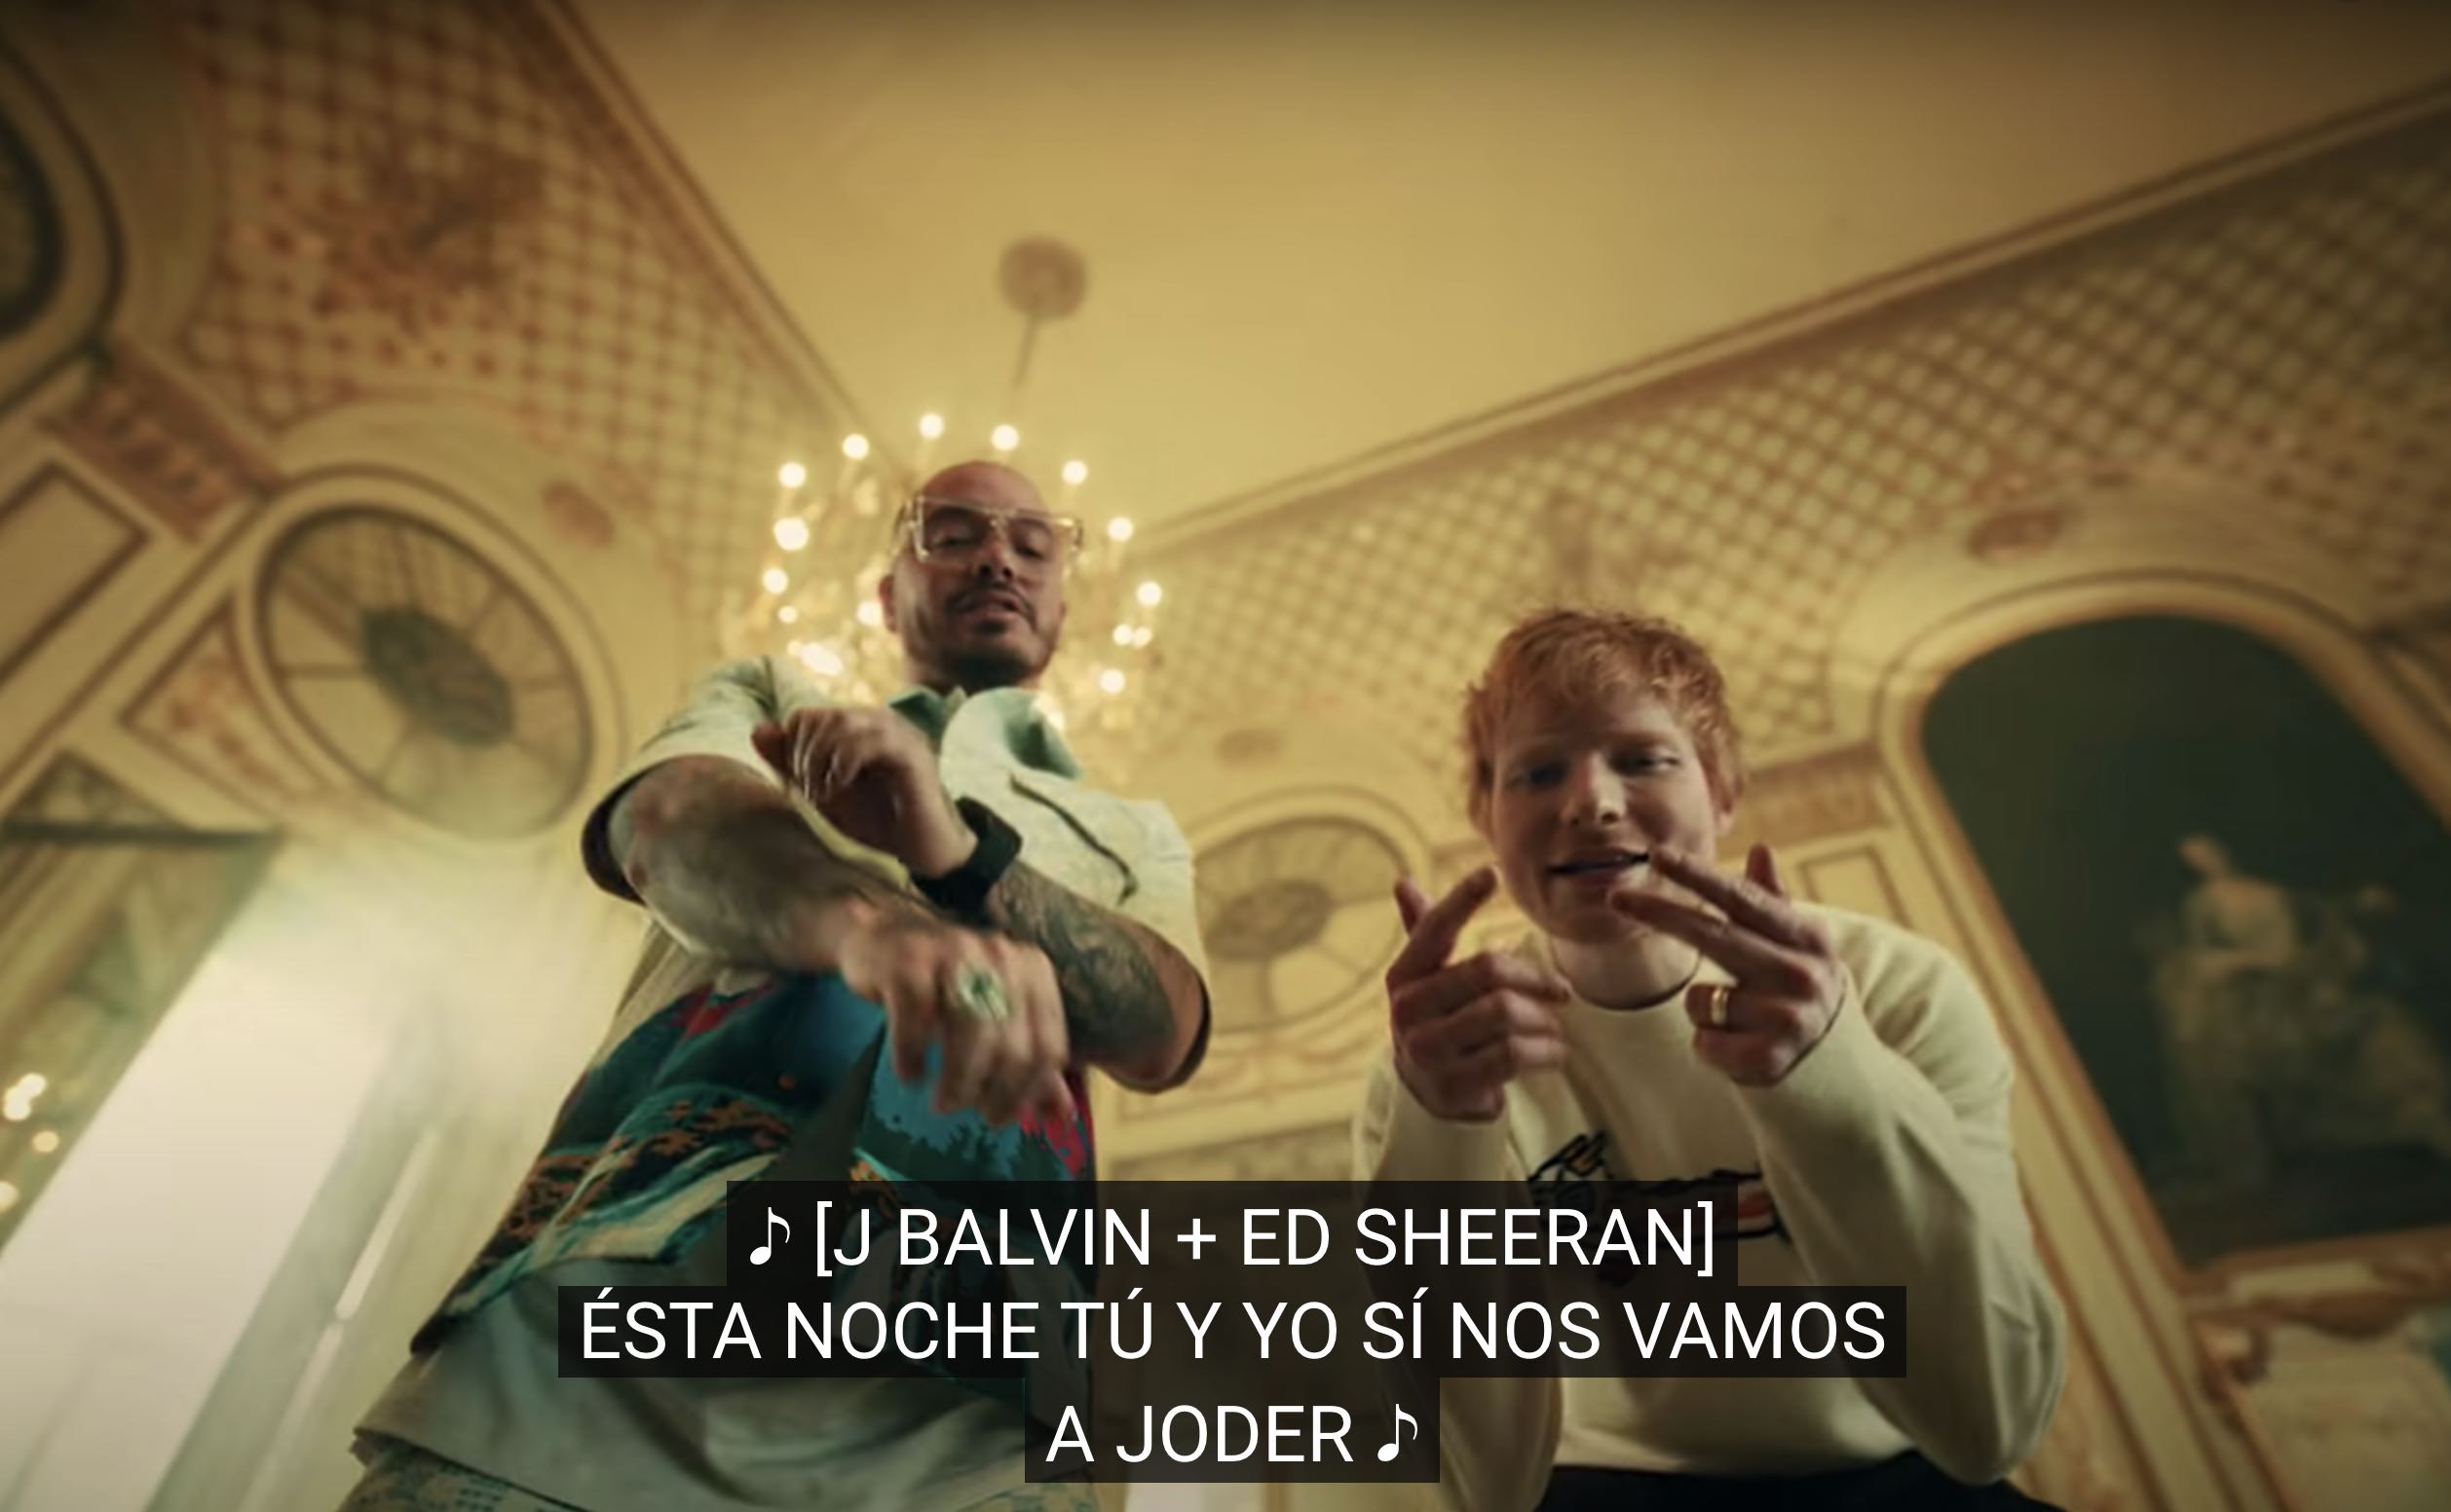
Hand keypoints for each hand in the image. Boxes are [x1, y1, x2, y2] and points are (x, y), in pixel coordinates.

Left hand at [754, 708, 975, 877]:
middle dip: (803, 755)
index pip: (806, 715)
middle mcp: (878, 722)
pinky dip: (844, 762)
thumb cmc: (876, 823)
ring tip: (823, 793)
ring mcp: (898, 733)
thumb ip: (791, 763)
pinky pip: (870, 739)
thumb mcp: (822, 794)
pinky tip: (841, 787)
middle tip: (809, 792)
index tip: (798, 785)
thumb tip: (758, 730)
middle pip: (820, 715)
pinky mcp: (912, 752)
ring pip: (842, 721)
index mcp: (857, 728)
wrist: (924, 852)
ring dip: (820, 759)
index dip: (791, 748)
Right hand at [838, 912, 1073, 1126]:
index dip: (1027, 1092)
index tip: (1002, 1114)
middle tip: (968, 1111)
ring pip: (971, 1034)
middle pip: (1013, 1047)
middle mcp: (1001, 956)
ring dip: (957, 1082)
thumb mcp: (993, 1016)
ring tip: (943, 1102)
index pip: (1048, 1047)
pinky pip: (916, 1020)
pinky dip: (912, 1057)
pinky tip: (910, 1074)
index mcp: (1033, 970)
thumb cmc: (945, 984)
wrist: (884, 934)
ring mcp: (954, 953)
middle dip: (992, 1094)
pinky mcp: (908, 960)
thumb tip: (1060, 1115)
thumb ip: (1030, 1063)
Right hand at [1384, 867, 1570, 1121]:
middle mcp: (1408, 1011)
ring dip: (1544, 1020)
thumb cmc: (1439, 1020)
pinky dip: (1545, 1052)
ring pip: (1506, 1013)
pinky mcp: (1454, 1084)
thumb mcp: (1427, 979)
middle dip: (1534, 978)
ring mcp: (1428, 1050)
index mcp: (1403, 977)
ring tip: (1556, 1025)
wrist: (1429, 1095)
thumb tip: (1402, 881)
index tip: (1491, 874)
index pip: (1433, 930)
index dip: (1461, 900)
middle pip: (1486, 971)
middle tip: (1562, 991)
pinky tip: (1555, 1052)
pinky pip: (1514, 1055)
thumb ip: (1423, 932)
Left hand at [1612, 844, 1843, 1086]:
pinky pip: (1703, 1043)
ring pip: (1698, 1000)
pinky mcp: (1769, 1060)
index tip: (1658, 854)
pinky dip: (1711, 1048)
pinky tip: (1742, 1050)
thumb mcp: (1801, 947)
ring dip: (1703, 1011)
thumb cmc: (1804, 996)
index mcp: (1807, 938)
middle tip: (1616, 898)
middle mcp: (1800, 974)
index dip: (1697, 876)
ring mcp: (1787, 1018)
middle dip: (1660, 913)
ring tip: (1741, 1022)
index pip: (1742, 899)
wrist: (1845, 1075)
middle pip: (1712, 936)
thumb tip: (1760, 848)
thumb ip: (1774, 901)